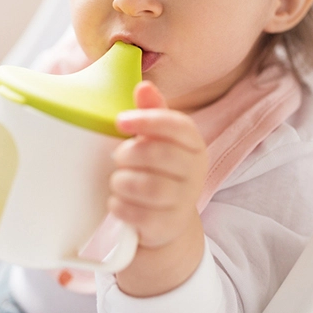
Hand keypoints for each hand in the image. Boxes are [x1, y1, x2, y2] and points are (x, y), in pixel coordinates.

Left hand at [111, 81, 207, 295]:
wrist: (165, 221)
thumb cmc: (156, 170)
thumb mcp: (156, 139)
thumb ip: (151, 112)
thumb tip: (144, 86)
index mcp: (193, 144)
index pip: (178, 125)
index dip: (147, 120)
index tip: (120, 121)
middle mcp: (194, 171)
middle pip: (158, 155)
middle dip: (128, 154)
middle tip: (118, 158)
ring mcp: (184, 200)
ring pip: (147, 186)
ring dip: (122, 181)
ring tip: (118, 181)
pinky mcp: (168, 225)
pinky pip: (138, 213)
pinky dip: (120, 205)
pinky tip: (118, 202)